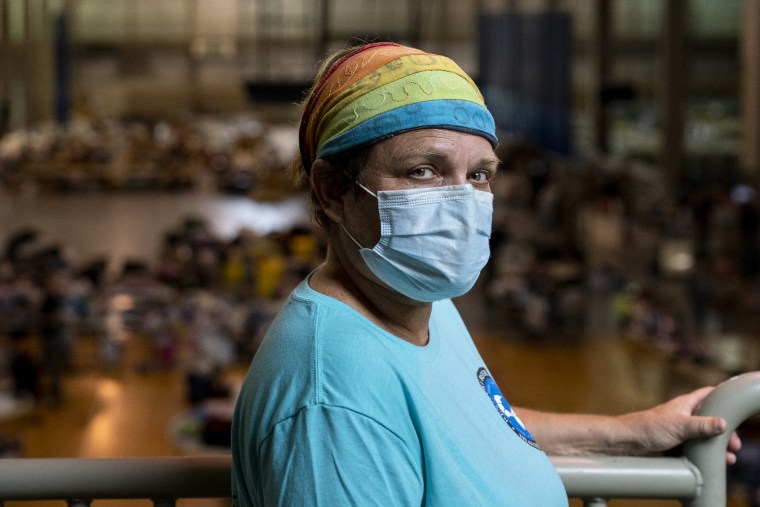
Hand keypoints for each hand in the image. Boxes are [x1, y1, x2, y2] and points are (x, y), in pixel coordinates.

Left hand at [620, 386, 741, 463]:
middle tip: (734, 444)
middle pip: (710, 419)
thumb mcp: (679, 425)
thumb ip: (701, 425)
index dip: (722, 398)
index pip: (708, 395)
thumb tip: (723, 423)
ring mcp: (680, 431)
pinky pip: (694, 449)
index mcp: (686, 404)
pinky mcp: (676, 445)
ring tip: (728, 457)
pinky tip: (713, 463)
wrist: (627, 443)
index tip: (735, 406)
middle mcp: (684, 416)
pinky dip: (705, 455)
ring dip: (716, 446)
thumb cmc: (648, 427)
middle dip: (724, 431)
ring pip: (703, 436)